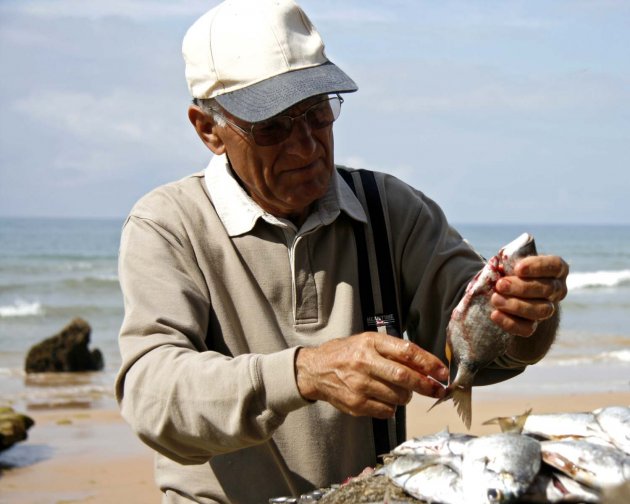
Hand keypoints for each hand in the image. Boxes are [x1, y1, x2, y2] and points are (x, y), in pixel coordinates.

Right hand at [295, 333, 447, 418]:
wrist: (315, 370)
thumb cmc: (348, 354)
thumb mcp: (369, 342)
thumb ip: (395, 352)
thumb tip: (428, 367)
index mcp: (370, 343)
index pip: (407, 351)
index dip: (429, 363)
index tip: (443, 373)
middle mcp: (364, 362)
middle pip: (404, 376)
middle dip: (426, 385)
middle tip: (438, 390)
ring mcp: (359, 385)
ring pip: (398, 396)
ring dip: (406, 396)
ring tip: (399, 390)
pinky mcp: (356, 404)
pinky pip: (386, 411)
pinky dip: (392, 407)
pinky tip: (384, 398)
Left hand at [490, 255, 568, 336]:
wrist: (502, 288)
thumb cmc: (510, 269)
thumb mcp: (510, 260)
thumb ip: (509, 260)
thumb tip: (501, 267)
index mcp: (555, 269)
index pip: (555, 266)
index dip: (538, 267)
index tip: (518, 268)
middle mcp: (557, 290)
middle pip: (547, 290)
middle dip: (522, 288)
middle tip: (500, 285)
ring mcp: (547, 309)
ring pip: (541, 311)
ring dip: (516, 305)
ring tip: (496, 299)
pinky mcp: (534, 325)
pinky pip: (527, 329)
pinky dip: (510, 323)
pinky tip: (495, 314)